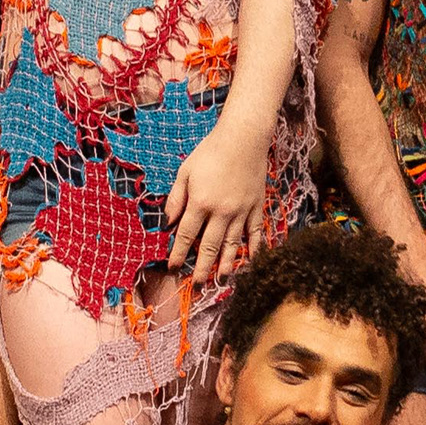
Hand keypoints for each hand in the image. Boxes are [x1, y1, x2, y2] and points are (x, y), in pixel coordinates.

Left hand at [163, 118, 272, 283]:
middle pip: (209, 246)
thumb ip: (176, 199)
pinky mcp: (257, 207)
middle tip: (197, 286)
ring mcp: (242, 211)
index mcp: (201, 202)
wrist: (243, 138)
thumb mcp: (185, 171)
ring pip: (233, 244)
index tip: (172, 268)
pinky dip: (254, 247)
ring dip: (226, 264)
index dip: (178, 253)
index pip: (187, 235)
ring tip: (221, 280)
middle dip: (201, 268)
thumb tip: (169, 223)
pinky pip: (255, 232)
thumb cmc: (210, 151)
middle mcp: (222, 211)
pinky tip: (251, 260)